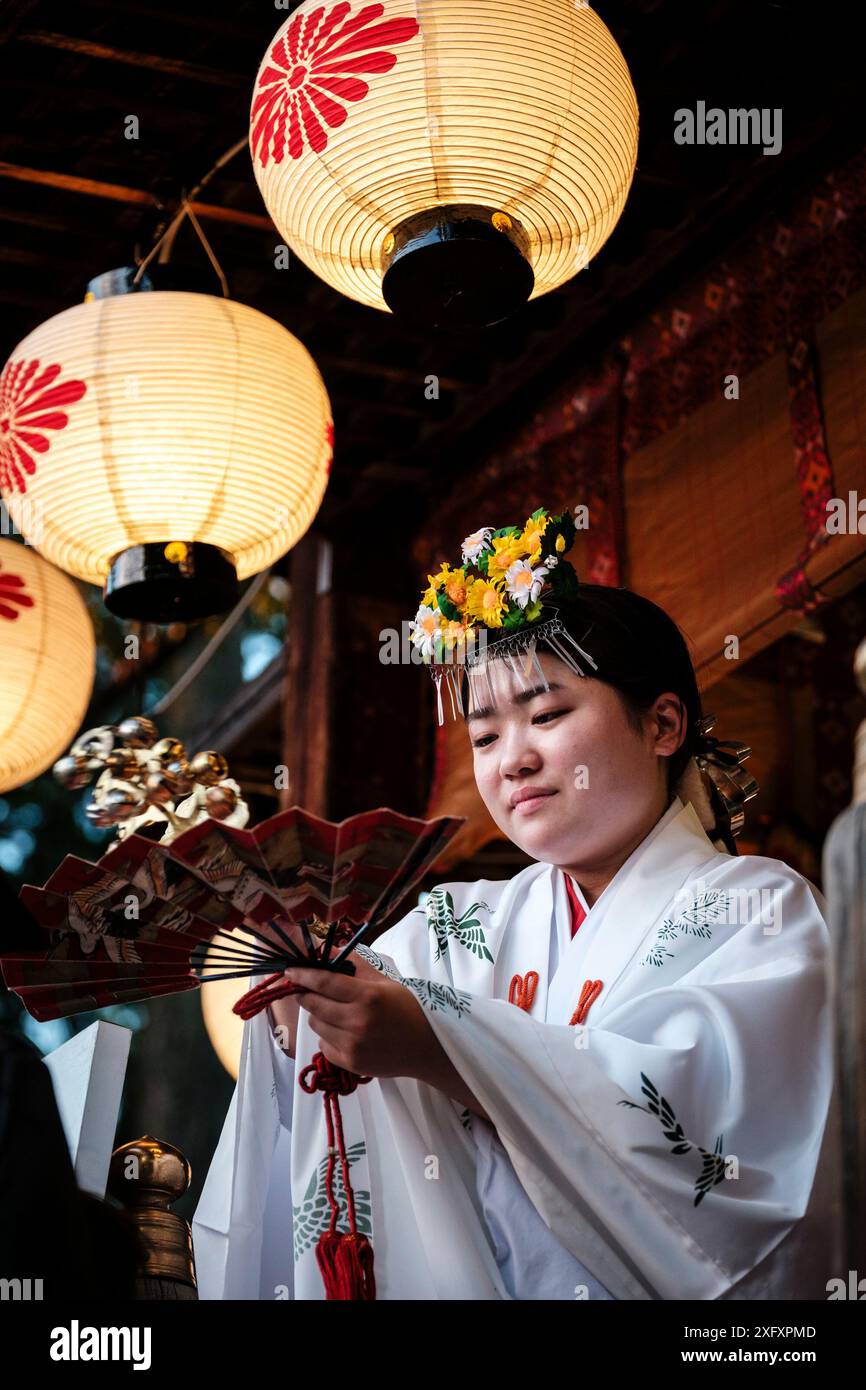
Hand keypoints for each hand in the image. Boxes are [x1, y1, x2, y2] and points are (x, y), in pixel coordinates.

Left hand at [285, 957, 491, 1120]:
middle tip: (307, 989)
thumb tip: (329, 950)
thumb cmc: (407, 1008)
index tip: (290, 971)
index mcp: (368, 996)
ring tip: (336, 1013)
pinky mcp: (351, 1064)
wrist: (427, 1047)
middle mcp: (358, 1021)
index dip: (303, 975)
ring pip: (316, 1025)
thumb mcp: (385, 981)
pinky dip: (328, 1037)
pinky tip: (345, 1033)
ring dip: (319, 1016)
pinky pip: (324, 1046)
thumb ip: (356, 966)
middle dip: (306, 994)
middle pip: (314, 1004)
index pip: (324, 982)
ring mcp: (353, 1045)